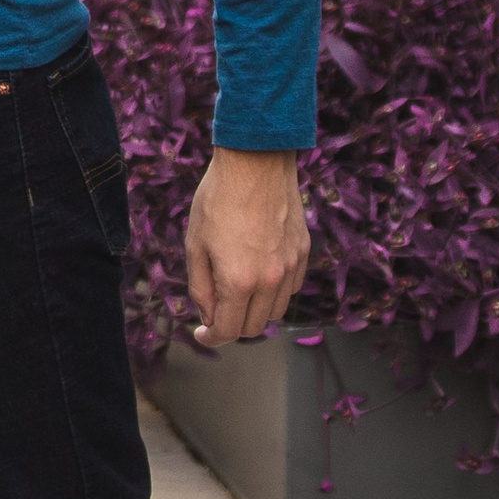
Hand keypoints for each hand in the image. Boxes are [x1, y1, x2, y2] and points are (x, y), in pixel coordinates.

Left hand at [184, 150, 310, 347]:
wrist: (256, 160)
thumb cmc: (218, 199)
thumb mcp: (195, 244)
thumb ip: (201, 287)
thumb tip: (208, 316)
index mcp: (239, 281)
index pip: (229, 331)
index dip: (212, 338)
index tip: (202, 334)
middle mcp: (270, 280)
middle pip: (255, 327)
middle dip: (233, 326)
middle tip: (216, 311)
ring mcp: (291, 266)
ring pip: (276, 310)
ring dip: (255, 310)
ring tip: (236, 289)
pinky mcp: (303, 252)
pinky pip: (291, 287)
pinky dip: (274, 290)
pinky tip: (258, 272)